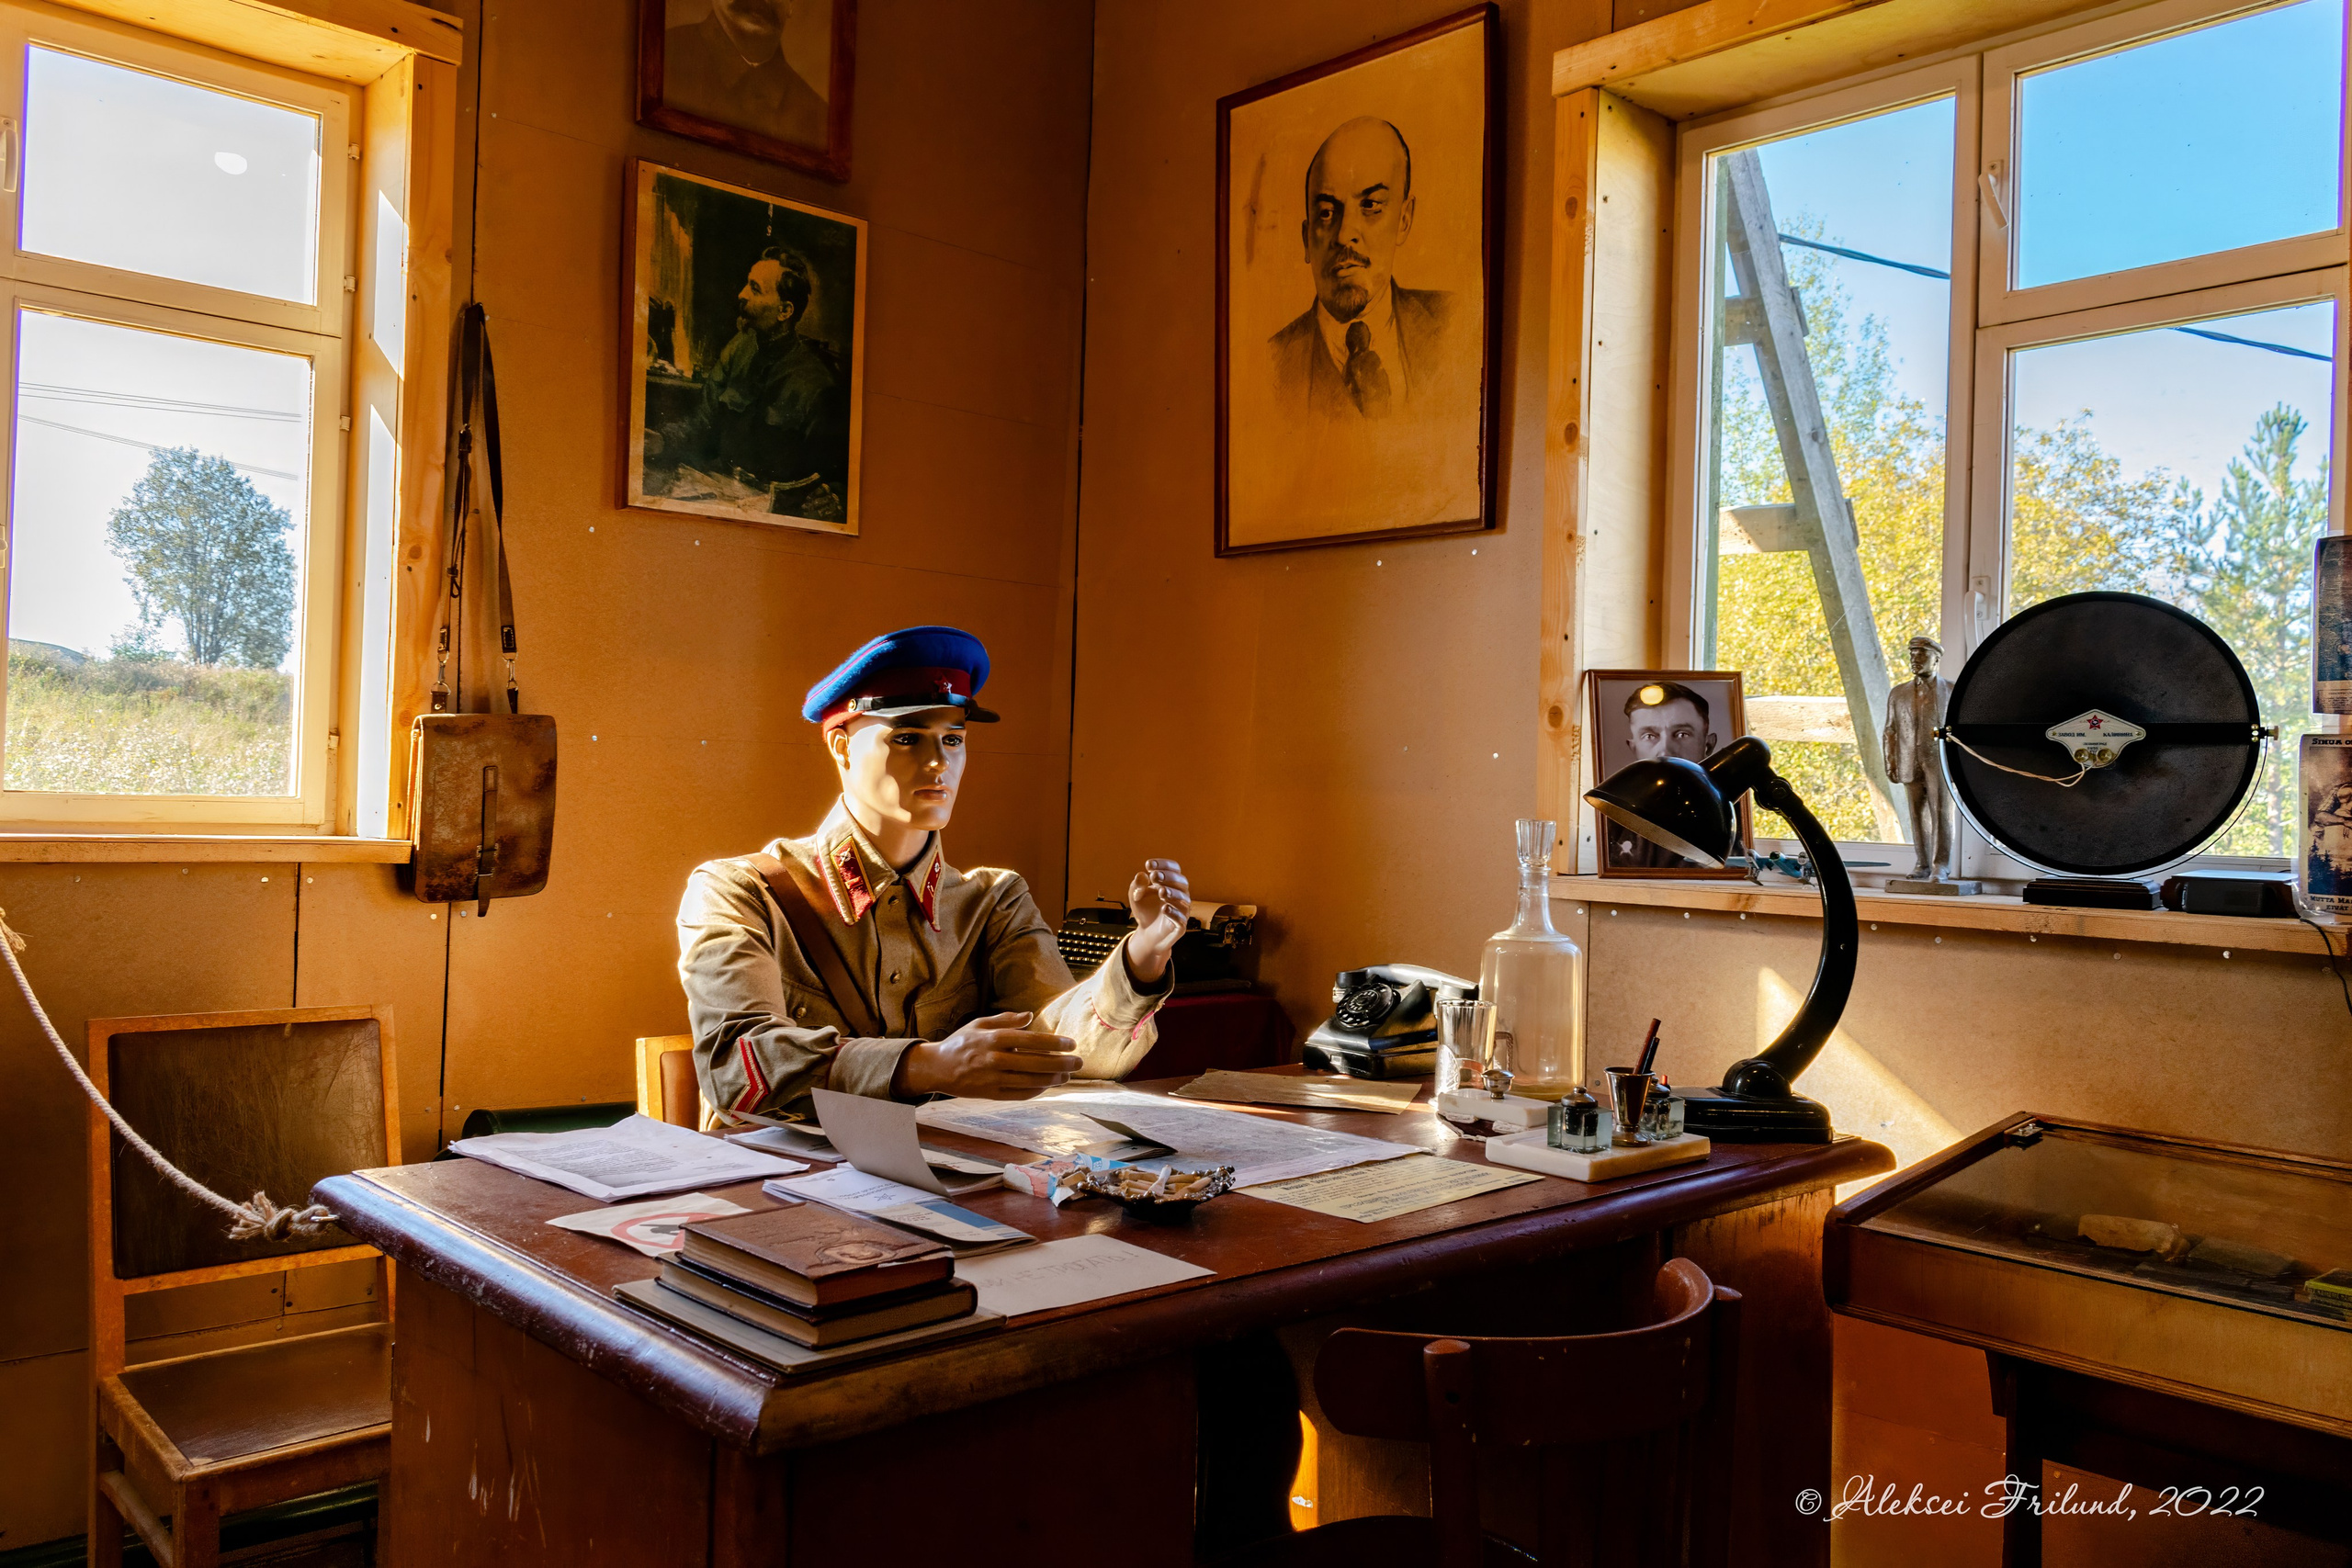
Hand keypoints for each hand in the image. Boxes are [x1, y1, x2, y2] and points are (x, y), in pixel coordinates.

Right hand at [893, 1011, 1080, 1100]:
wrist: (937, 1067)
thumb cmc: (961, 1042)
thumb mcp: (980, 1024)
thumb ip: (1006, 1019)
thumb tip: (1030, 1016)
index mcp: (994, 1038)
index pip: (1032, 1040)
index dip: (1055, 1043)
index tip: (1072, 1044)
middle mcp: (995, 1059)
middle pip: (1036, 1062)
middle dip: (1062, 1063)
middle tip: (1079, 1063)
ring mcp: (993, 1079)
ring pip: (1030, 1080)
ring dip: (1053, 1079)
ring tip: (1068, 1076)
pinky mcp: (991, 1094)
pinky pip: (1020, 1094)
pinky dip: (1037, 1090)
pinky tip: (1049, 1085)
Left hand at [1124, 858, 1189, 984]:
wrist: (1147, 935)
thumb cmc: (1145, 912)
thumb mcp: (1135, 897)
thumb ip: (1136, 886)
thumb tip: (1141, 875)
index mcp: (1171, 884)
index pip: (1174, 869)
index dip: (1164, 864)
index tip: (1148, 864)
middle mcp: (1180, 895)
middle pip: (1181, 882)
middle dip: (1168, 877)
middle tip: (1154, 876)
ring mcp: (1182, 911)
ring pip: (1184, 899)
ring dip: (1173, 893)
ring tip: (1161, 892)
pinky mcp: (1180, 926)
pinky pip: (1181, 918)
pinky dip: (1174, 912)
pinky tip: (1164, 908)